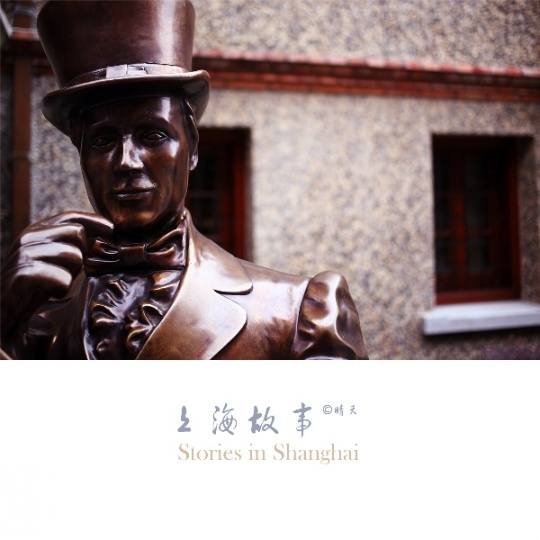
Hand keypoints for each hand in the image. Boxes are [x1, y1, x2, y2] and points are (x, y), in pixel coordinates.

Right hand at [1, 212, 112, 336]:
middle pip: (77, 233)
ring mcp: (23, 255)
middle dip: (82, 254)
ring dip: (72, 274)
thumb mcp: (58, 262)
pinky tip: (53, 293)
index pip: (71, 217)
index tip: (112, 231)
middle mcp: (28, 238)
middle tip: (70, 273)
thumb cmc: (37, 288)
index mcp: (37, 231)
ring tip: (58, 284)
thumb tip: (107, 234)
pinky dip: (62, 287)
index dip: (95, 222)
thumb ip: (76, 245)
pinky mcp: (21, 276)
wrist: (5, 315)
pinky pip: (61, 277)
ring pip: (73, 255)